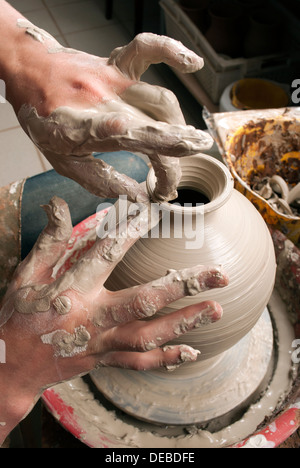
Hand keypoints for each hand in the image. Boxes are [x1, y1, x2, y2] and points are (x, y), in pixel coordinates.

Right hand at [0, 197, 227, 441]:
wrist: (12, 367)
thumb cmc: (19, 316)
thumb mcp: (26, 274)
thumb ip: (48, 240)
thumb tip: (57, 204)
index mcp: (73, 291)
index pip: (107, 254)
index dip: (131, 232)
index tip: (154, 214)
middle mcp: (93, 318)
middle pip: (145, 301)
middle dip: (184, 287)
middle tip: (219, 275)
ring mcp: (102, 343)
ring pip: (150, 336)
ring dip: (185, 323)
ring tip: (217, 309)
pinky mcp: (105, 360)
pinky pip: (140, 363)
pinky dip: (167, 358)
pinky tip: (192, 351)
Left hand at [11, 21, 212, 201]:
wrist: (26, 69)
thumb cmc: (42, 117)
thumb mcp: (62, 160)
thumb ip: (100, 180)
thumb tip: (138, 196)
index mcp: (84, 125)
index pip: (133, 140)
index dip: (161, 161)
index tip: (170, 187)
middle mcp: (103, 100)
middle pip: (157, 125)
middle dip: (173, 159)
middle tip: (169, 185)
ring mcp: (112, 79)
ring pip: (161, 100)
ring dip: (179, 129)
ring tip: (183, 149)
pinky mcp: (116, 63)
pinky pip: (147, 50)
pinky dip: (171, 52)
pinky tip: (192, 64)